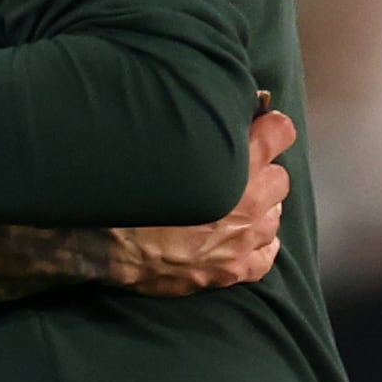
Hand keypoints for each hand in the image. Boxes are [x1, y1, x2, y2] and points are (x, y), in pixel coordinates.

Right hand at [109, 109, 294, 293]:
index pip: (280, 133)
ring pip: (275, 217)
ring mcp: (242, 239)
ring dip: (260, 209)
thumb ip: (195, 126)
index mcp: (235, 162)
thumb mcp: (159, 138)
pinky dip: (260, 245)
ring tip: (231, 205)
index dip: (271, 127)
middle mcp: (248, 200)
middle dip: (262, 172)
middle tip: (235, 171)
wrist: (101, 240)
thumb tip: (212, 112)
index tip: (262, 127)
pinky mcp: (231, 269)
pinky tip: (244, 238)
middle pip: (280, 179)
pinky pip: (266, 257)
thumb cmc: (124, 185)